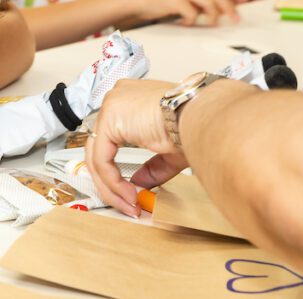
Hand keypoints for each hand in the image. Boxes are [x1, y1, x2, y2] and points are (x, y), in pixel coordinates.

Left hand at [85, 79, 188, 217]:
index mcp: (129, 102)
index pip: (109, 140)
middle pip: (99, 148)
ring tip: (130, 204)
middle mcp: (116, 99)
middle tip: (127, 204)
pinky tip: (129, 194)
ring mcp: (110, 106)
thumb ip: (151, 167)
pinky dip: (113, 181)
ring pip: (97, 156)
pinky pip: (102, 159)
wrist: (205, 118)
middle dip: (110, 183)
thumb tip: (139, 183)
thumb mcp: (168, 151)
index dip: (114, 170)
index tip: (129, 193)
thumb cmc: (197, 124)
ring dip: (111, 187)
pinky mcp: (108, 118)